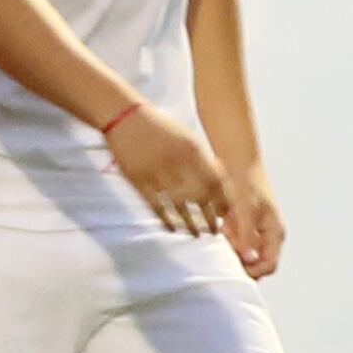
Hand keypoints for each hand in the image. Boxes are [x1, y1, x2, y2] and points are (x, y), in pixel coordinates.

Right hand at [102, 102, 228, 237]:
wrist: (125, 118)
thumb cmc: (158, 127)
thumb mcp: (186, 136)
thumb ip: (202, 157)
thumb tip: (219, 177)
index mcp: (193, 150)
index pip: (216, 182)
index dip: (223, 200)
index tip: (226, 214)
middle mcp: (178, 163)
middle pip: (201, 197)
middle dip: (210, 217)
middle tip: (214, 229)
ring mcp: (158, 173)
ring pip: (180, 206)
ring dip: (190, 223)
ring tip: (197, 234)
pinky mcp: (139, 180)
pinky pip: (156, 206)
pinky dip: (166, 220)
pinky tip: (172, 228)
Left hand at [222, 161, 288, 278]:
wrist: (239, 163)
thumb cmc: (246, 182)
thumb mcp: (245, 209)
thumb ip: (246, 234)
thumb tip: (249, 259)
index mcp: (275, 233)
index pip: (269, 266)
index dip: (253, 272)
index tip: (233, 270)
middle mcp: (268, 236)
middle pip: (256, 264)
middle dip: (240, 263)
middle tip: (223, 256)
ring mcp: (256, 233)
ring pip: (244, 255)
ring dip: (231, 252)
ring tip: (222, 238)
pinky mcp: (244, 228)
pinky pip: (235, 244)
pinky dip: (226, 241)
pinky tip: (219, 230)